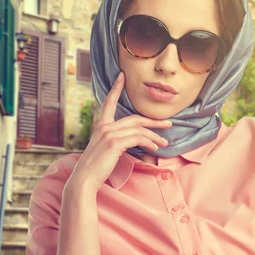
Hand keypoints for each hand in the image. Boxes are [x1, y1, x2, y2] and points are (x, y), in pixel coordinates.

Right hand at [66, 72, 172, 192]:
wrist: (85, 178)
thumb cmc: (96, 168)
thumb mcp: (105, 150)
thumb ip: (115, 141)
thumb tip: (132, 142)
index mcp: (101, 126)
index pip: (109, 102)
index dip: (116, 88)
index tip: (122, 75)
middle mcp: (105, 127)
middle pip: (135, 118)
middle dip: (153, 121)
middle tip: (169, 124)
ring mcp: (109, 134)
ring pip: (139, 130)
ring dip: (155, 136)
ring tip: (165, 142)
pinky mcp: (114, 143)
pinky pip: (137, 139)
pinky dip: (148, 142)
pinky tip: (154, 148)